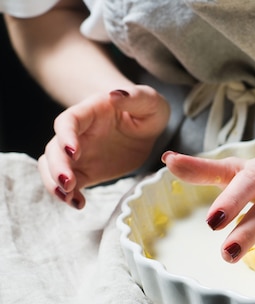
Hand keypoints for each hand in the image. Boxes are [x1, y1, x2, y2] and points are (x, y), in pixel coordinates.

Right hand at [38, 85, 169, 208]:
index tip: (74, 152)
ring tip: (69, 198)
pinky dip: (70, 195)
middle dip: (56, 167)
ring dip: (55, 184)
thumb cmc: (146, 108)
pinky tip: (79, 204)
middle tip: (68, 184)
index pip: (68, 121)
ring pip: (53, 168)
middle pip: (54, 148)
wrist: (146, 126)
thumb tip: (115, 95)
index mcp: (90, 112)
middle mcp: (78, 133)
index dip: (65, 136)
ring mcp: (79, 154)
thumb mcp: (148, 100)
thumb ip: (134, 97)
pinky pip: (71, 185)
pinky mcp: (86, 171)